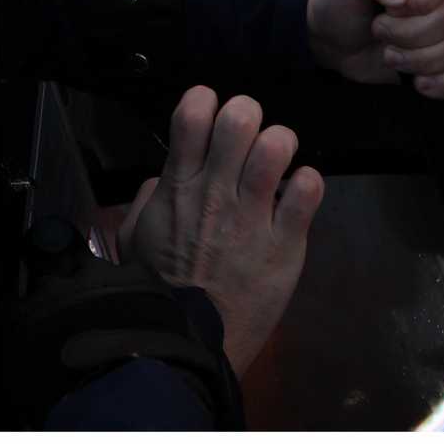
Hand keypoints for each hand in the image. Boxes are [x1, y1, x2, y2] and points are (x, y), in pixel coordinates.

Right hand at [116, 87, 322, 372]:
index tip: (210, 119)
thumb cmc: (158, 288)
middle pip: (240, 118)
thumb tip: (167, 176)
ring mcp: (252, 216)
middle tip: (249, 140)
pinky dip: (308, 184)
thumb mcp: (135, 235)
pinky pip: (308, 190)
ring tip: (278, 164)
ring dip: (280, 145)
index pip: (192, 112)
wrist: (185, 341)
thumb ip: (152, 197)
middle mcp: (216, 191)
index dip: (205, 102)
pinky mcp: (285, 243)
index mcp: (178, 185)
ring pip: (278, 146)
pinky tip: (299, 196)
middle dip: (248, 116)